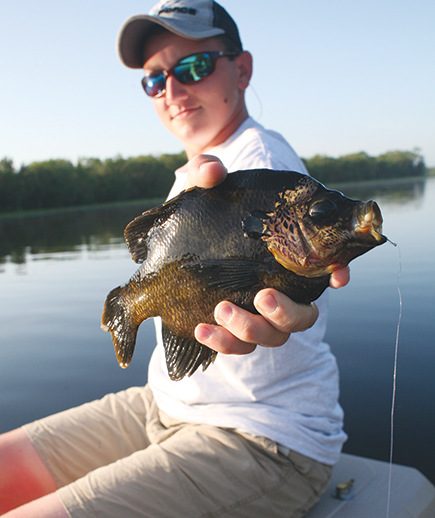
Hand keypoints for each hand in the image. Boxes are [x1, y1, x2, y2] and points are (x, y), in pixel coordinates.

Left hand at [188, 155, 349, 354]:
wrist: (180, 236)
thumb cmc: (210, 207)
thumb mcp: (207, 185)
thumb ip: (208, 171)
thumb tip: (212, 172)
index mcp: (289, 256)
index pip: (327, 269)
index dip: (337, 274)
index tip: (337, 276)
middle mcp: (283, 290)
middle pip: (302, 318)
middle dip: (285, 313)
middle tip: (262, 296)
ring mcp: (259, 314)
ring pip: (272, 337)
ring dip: (250, 330)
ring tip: (220, 310)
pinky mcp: (234, 328)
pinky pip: (238, 346)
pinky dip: (223, 343)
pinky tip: (201, 329)